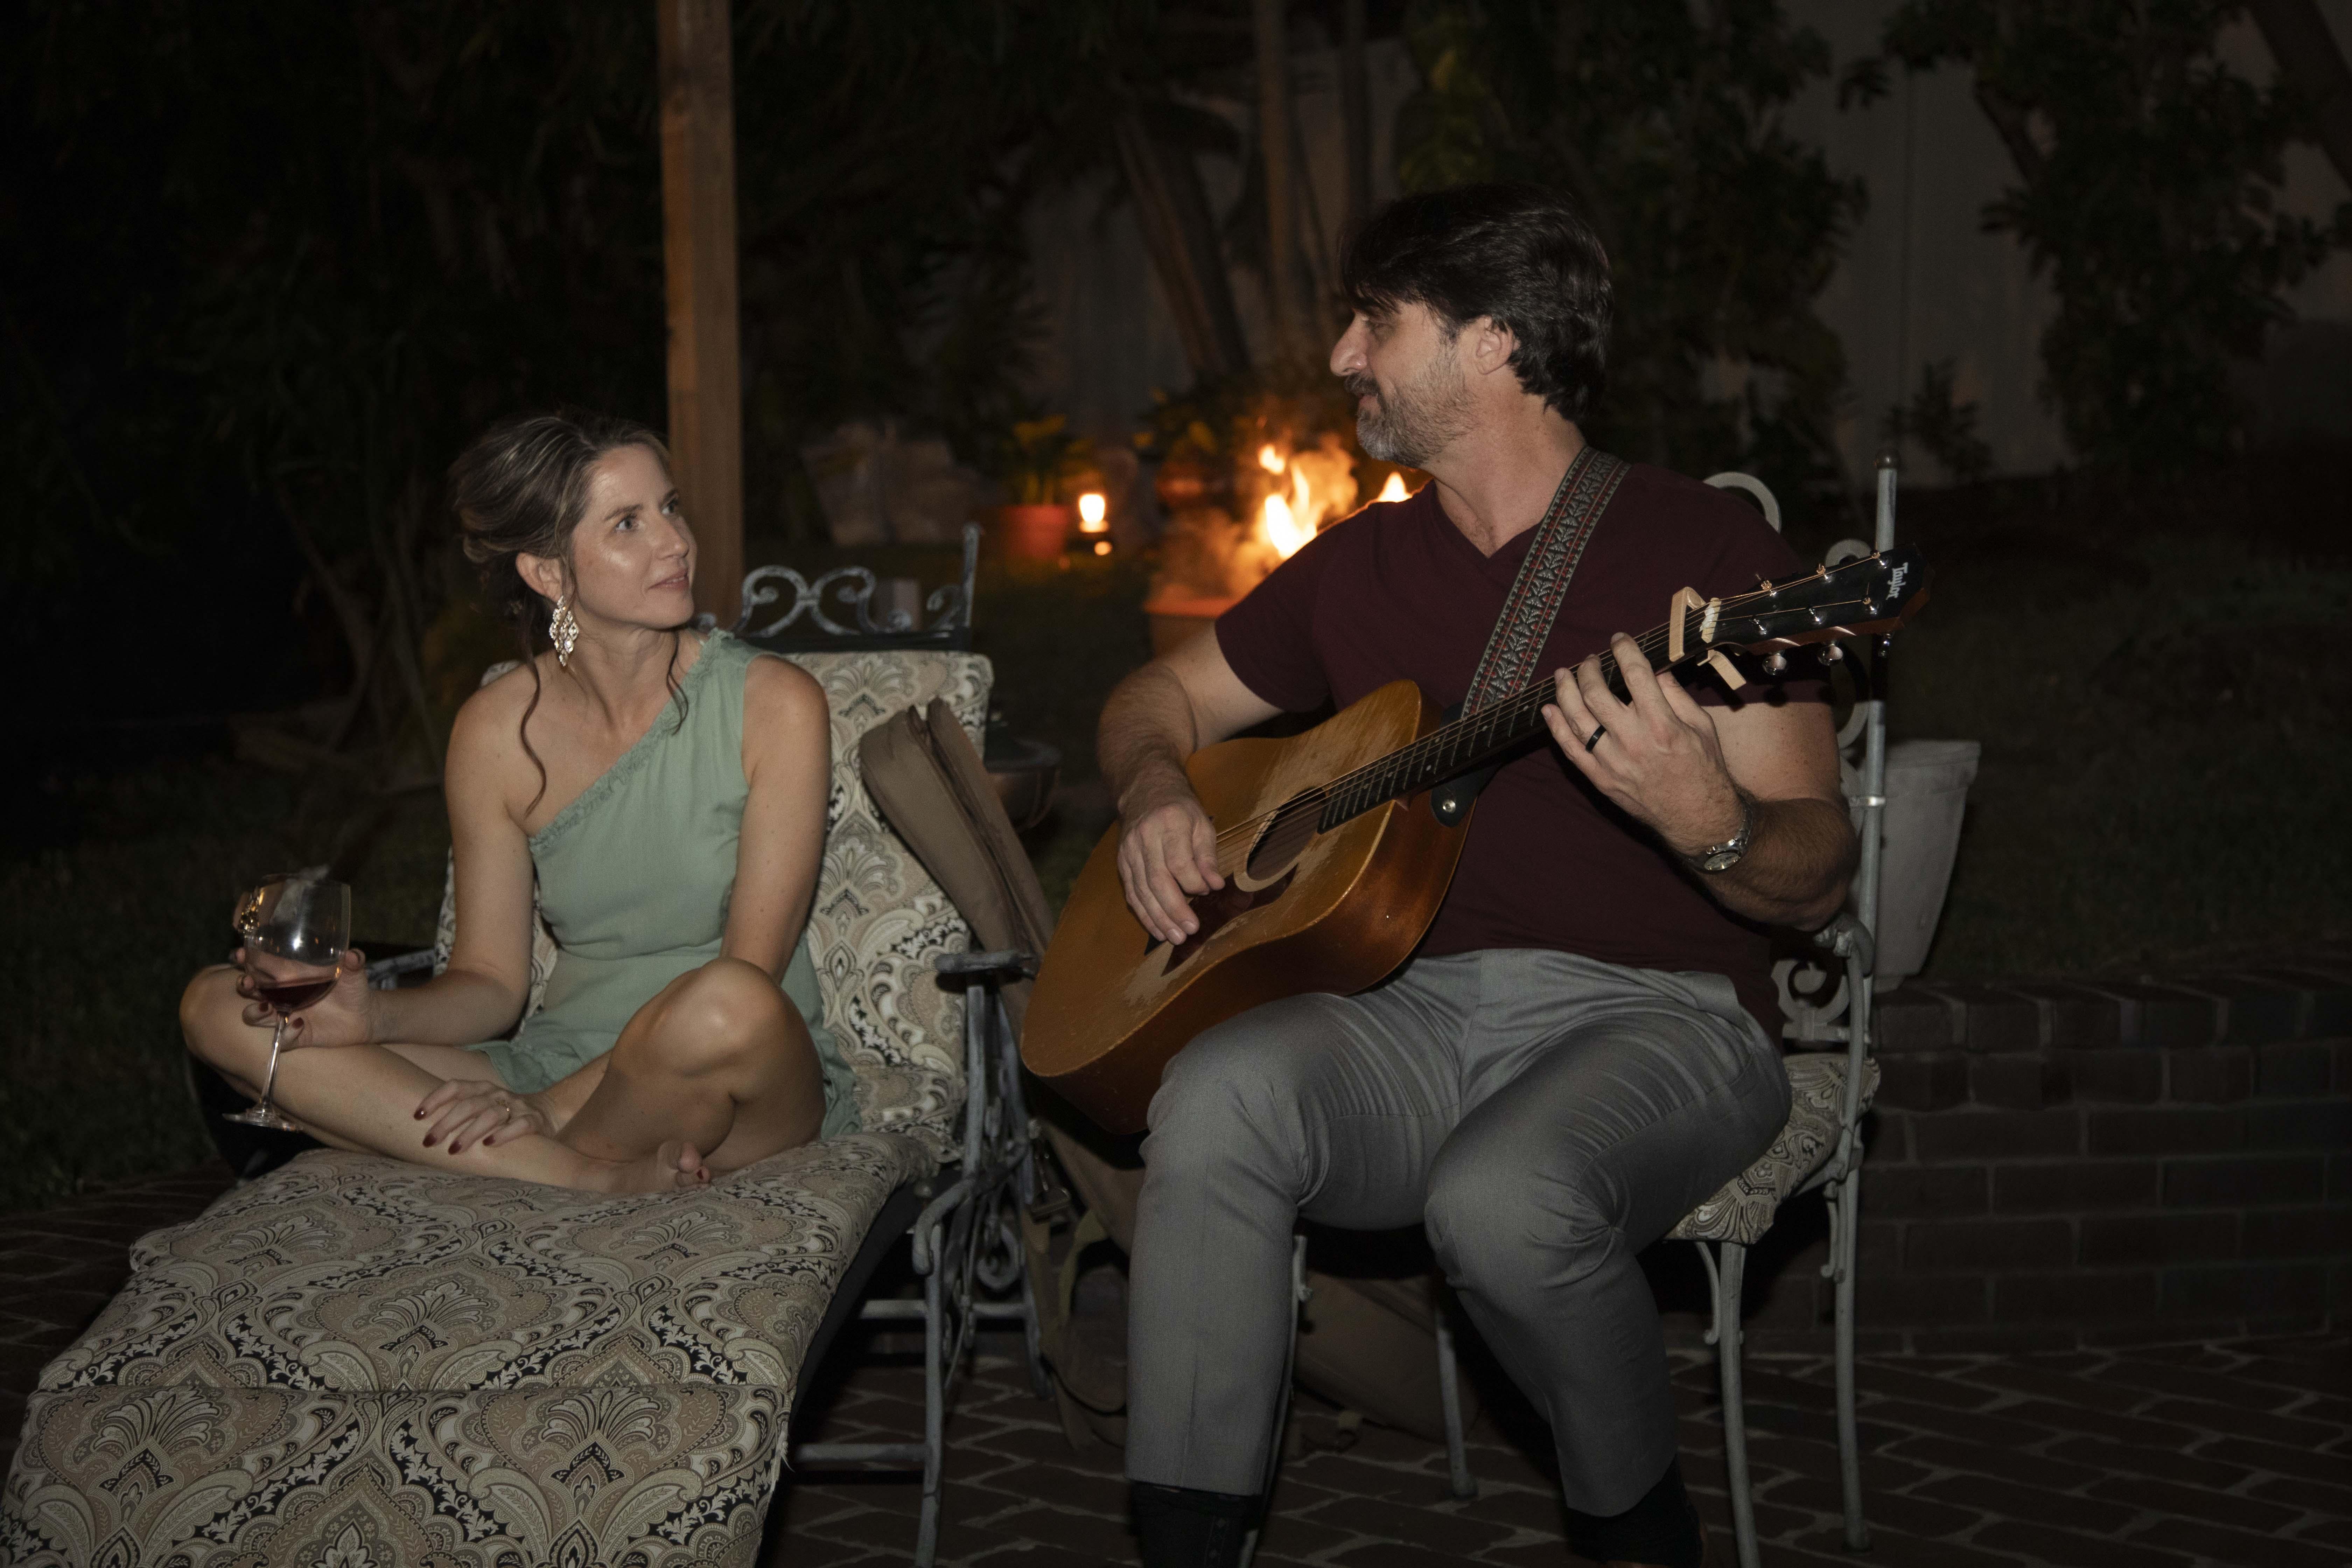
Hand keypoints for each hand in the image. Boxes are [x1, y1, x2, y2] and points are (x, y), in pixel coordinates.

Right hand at [235, 947, 376, 1048]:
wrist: (364, 1015)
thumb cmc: (353, 988)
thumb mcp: (354, 973)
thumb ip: (354, 962)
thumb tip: (353, 955)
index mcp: (289, 975)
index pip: (261, 965)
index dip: (247, 959)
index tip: (239, 954)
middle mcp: (281, 995)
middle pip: (250, 989)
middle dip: (243, 985)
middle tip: (246, 982)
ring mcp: (286, 1015)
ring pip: (255, 1016)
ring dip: (254, 1012)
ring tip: (265, 1007)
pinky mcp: (296, 1035)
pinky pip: (282, 1039)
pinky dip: (287, 1034)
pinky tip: (300, 1024)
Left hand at [413, 1077, 553, 1153]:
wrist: (546, 1111)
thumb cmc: (502, 1114)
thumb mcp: (481, 1105)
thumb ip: (459, 1110)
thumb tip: (420, 1126)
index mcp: (482, 1088)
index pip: (456, 1086)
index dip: (435, 1098)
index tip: (417, 1115)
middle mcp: (497, 1094)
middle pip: (470, 1104)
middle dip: (447, 1123)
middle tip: (429, 1141)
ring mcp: (517, 1107)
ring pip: (491, 1115)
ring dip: (470, 1132)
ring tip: (454, 1149)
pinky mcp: (533, 1120)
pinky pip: (519, 1125)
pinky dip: (503, 1134)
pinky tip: (489, 1145)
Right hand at [1115, 788, 1224, 943]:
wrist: (1144, 789)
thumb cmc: (1179, 808)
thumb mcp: (1201, 822)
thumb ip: (1207, 855)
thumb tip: (1215, 885)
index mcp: (1168, 823)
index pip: (1178, 861)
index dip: (1192, 882)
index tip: (1206, 892)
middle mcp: (1144, 838)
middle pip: (1157, 880)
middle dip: (1174, 909)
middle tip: (1190, 930)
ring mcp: (1128, 852)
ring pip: (1141, 891)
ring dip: (1158, 918)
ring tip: (1175, 937)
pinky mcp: (1121, 863)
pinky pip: (1131, 893)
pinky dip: (1144, 914)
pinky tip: (1157, 929)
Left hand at [1541, 632, 1744, 857]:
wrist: (1697, 817)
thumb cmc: (1704, 768)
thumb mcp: (1702, 727)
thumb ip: (1677, 696)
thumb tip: (1655, 670)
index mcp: (1663, 724)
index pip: (1636, 675)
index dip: (1624, 650)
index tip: (1619, 639)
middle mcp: (1634, 741)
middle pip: (1597, 693)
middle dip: (1589, 669)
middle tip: (1590, 660)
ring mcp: (1613, 762)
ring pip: (1577, 718)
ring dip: (1565, 691)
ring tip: (1562, 675)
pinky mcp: (1601, 779)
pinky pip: (1571, 749)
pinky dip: (1556, 727)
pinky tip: (1549, 709)